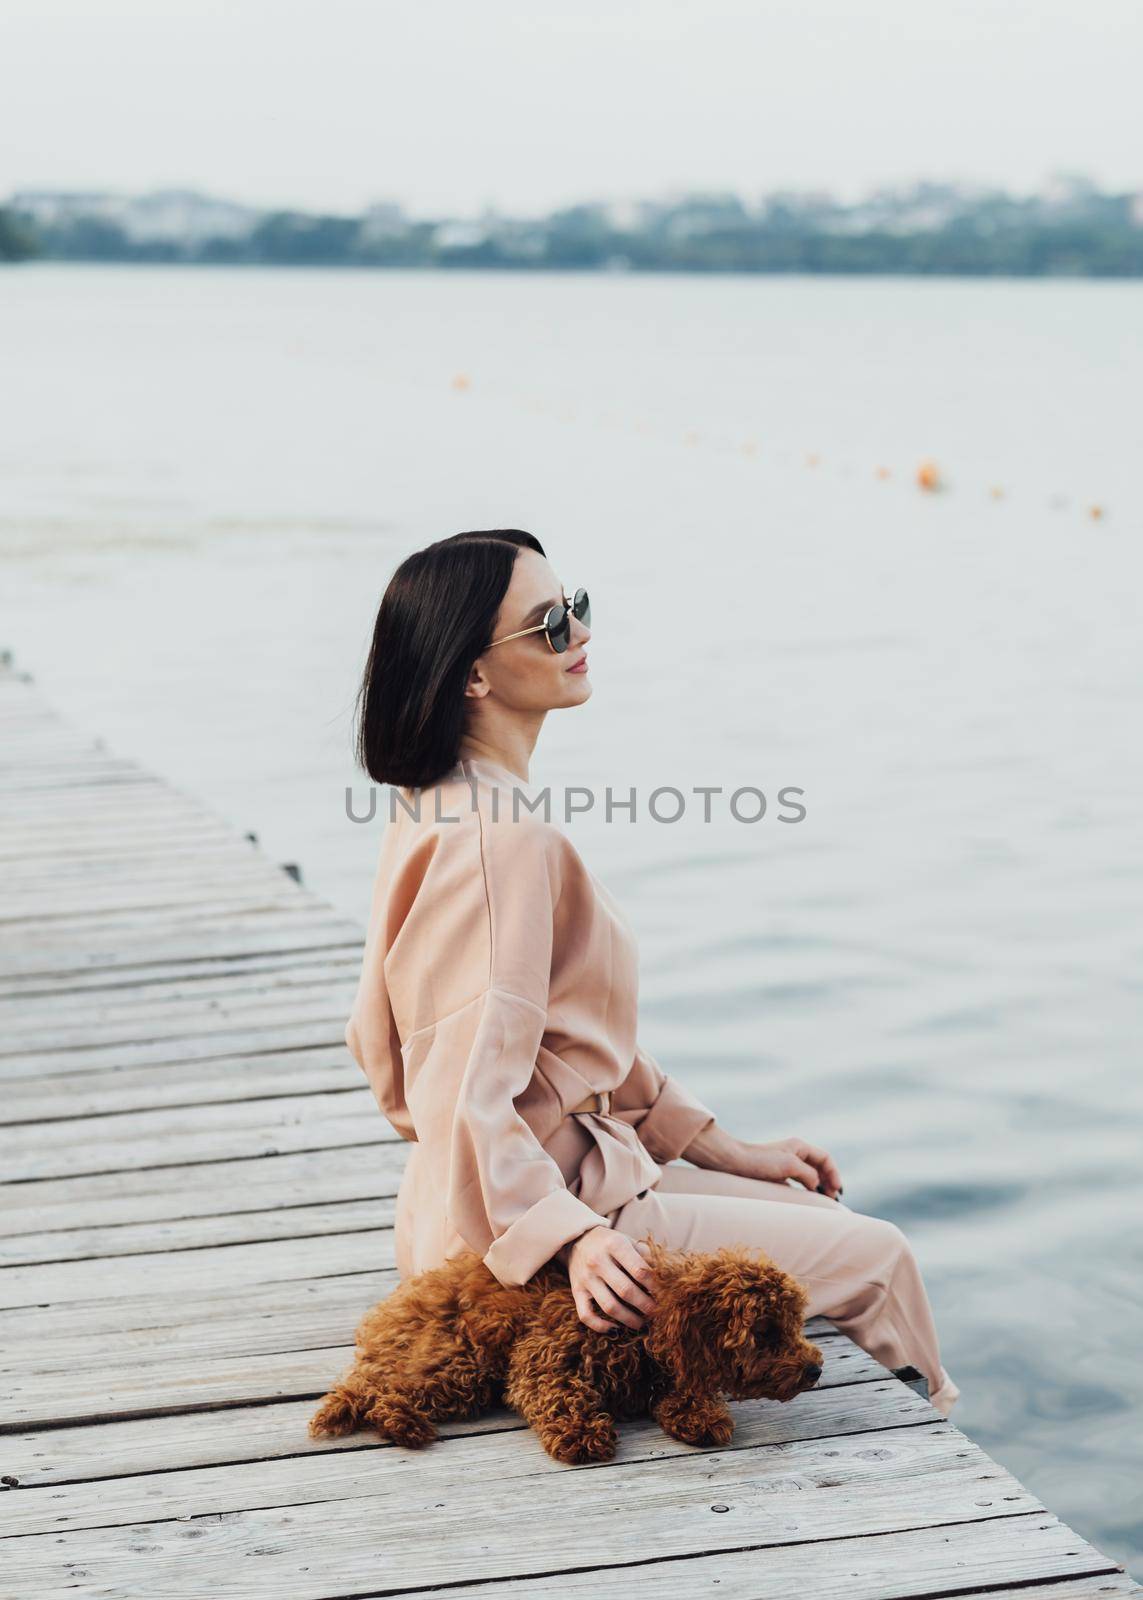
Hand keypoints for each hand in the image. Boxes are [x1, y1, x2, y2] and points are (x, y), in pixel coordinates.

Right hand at [560, 1227, 659, 1333]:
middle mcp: (598, 1261)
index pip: (640, 1270)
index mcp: (614, 1245)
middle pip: (626, 1291)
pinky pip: (586, 1315)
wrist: (577, 1238)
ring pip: (609, 1306)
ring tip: (642, 1323)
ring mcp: (586, 1278)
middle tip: (658, 1313)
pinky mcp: (576, 1291)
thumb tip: (667, 1276)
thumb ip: (646, 1255)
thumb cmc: (610, 1242)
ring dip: (629, 1319)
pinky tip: (615, 1328)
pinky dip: (600, 1326)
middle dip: (646, 1306)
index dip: (655, 1286)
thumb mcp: (628, 1240)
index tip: (666, 1295)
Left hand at [728, 1136, 842, 1198]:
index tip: (837, 1191)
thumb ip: (808, 1174)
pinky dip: (807, 1190)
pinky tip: (808, 1200)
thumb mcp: (789, 1165)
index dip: (834, 1174)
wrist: (733, 1163)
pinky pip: (799, 1182)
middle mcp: (794, 1153)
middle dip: (829, 1181)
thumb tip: (817, 1185)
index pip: (825, 1158)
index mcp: (799, 1146)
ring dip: (819, 1187)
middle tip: (832, 1199)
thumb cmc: (760, 1161)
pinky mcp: (778, 1175)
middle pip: (820, 1167)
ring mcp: (786, 1164)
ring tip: (824, 1201)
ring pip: (810, 1175)